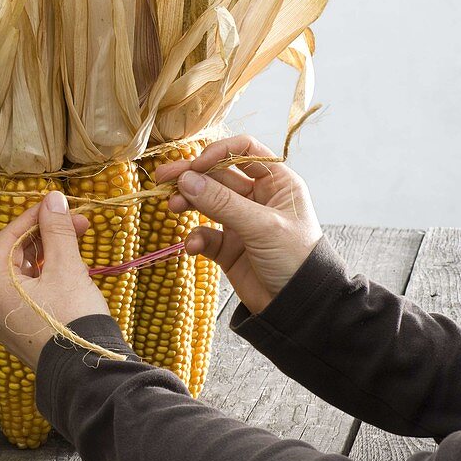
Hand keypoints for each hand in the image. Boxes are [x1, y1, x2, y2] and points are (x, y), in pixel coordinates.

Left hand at [0, 190, 107, 367]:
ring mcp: (7, 323)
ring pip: (26, 278)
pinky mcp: (24, 334)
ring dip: (52, 258)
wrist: (88, 374)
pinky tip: (74, 275)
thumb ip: (57, 230)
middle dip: (48, 238)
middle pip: (17, 258)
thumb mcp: (67, 268)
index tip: (56, 205)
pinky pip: (31, 297)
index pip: (8, 239)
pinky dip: (50, 281)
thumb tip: (52, 199)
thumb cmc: (73, 318)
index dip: (32, 217)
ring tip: (80, 250)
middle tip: (78, 224)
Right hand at [156, 135, 322, 313]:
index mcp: (276, 183)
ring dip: (188, 202)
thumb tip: (185, 179)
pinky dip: (196, 238)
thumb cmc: (295, 259)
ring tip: (173, 207)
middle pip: (217, 175)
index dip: (218, 153)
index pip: (243, 152)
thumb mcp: (262, 226)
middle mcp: (257, 198)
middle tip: (163, 179)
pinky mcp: (228, 246)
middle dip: (191, 177)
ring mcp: (241, 221)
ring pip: (206, 202)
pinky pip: (205, 234)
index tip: (195, 166)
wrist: (298, 308)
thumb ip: (222, 203)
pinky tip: (194, 247)